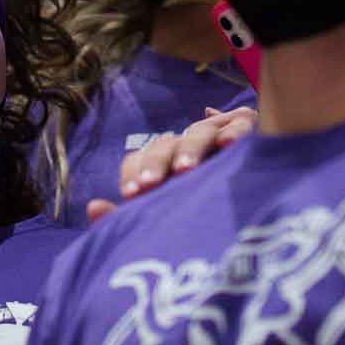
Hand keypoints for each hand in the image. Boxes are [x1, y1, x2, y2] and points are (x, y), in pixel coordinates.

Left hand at [86, 106, 256, 221]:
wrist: (251, 212)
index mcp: (163, 167)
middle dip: (156, 163)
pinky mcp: (249, 136)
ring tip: (186, 171)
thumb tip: (94, 208)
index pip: (140, 158)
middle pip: (166, 144)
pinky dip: (234, 130)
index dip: (134, 172)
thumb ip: (129, 218)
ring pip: (199, 132)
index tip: (132, 196)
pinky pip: (241, 124)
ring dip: (191, 149)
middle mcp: (186, 150)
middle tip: (151, 187)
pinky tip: (228, 146)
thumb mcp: (165, 221)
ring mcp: (217, 140)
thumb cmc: (199, 218)